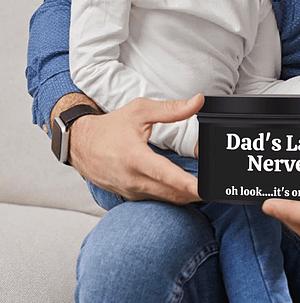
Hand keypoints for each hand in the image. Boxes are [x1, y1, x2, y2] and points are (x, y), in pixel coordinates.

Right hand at [66, 94, 203, 204]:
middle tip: (216, 186)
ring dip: (186, 195)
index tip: (204, 189)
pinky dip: (173, 195)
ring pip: (166, 199)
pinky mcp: (131, 196)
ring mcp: (131, 191)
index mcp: (135, 158)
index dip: (187, 184)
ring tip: (205, 186)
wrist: (80, 145)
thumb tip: (198, 102)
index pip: (166, 175)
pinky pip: (157, 200)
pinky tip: (186, 188)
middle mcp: (133, 179)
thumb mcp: (140, 111)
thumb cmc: (110, 127)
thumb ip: (172, 109)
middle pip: (171, 193)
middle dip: (196, 192)